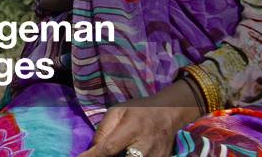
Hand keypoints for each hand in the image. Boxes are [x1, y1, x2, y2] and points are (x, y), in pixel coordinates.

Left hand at [77, 81, 202, 156]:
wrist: (169, 113)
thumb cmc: (139, 110)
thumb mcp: (118, 110)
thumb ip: (104, 128)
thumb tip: (94, 147)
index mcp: (131, 129)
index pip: (108, 148)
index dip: (93, 156)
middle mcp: (144, 145)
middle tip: (99, 154)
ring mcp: (155, 156)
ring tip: (118, 149)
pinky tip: (126, 152)